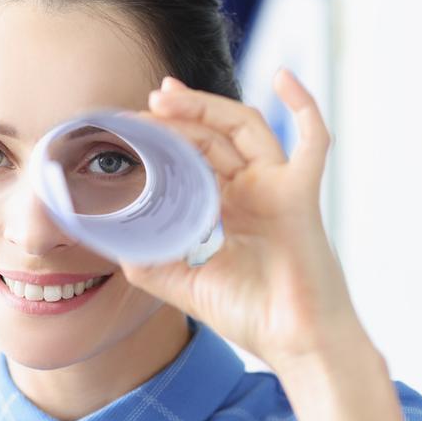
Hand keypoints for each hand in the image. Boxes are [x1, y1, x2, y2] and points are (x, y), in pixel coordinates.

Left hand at [120, 69, 368, 374]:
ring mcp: (275, 188)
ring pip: (241, 128)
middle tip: (141, 105)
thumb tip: (109, 239)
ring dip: (205, 106)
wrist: (295, 343)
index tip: (127, 127)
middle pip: (210, 136)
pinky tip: (283, 77)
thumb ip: (147, 261)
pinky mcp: (300, 193)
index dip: (160, 138)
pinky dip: (303, 104)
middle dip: (175, 115)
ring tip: (166, 95)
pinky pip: (312, 141)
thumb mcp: (181, 285)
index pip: (188, 158)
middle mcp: (248, 192)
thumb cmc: (248, 316)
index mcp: (222, 209)